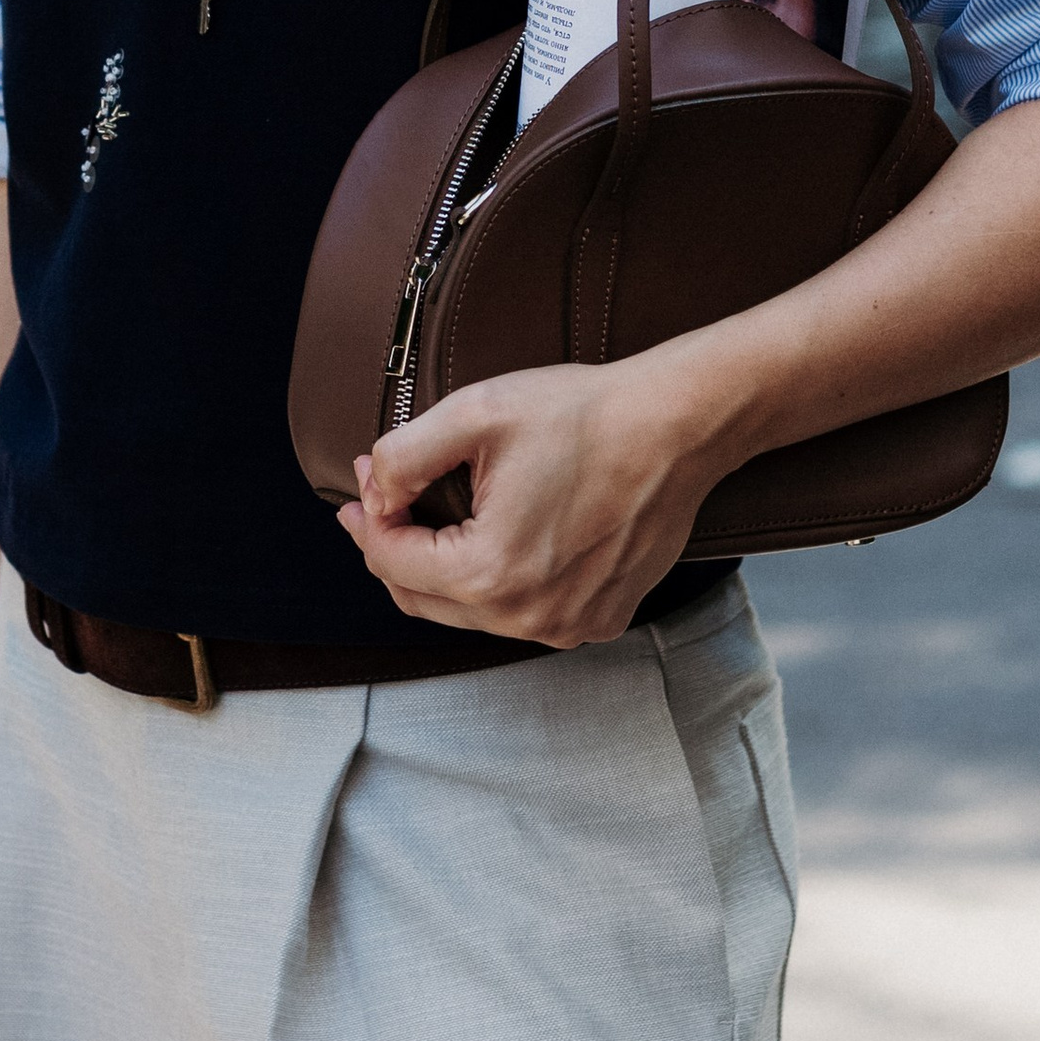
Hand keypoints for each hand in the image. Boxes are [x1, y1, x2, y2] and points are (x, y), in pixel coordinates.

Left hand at [336, 354, 736, 647]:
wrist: (675, 427)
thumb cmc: (585, 416)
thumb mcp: (474, 414)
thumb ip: (403, 457)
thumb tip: (375, 489)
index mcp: (489, 573)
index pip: (391, 561)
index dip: (367, 518)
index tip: (364, 486)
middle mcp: (527, 617)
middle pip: (424, 598)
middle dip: (397, 547)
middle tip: (385, 500)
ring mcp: (568, 626)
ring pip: (472, 611)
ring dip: (446, 569)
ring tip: (439, 515)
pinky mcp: (599, 619)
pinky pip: (524, 613)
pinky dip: (501, 584)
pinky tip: (501, 539)